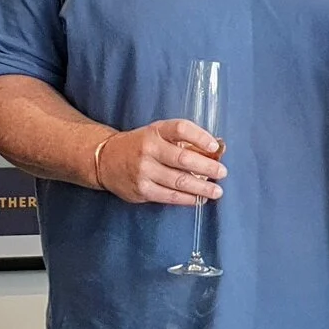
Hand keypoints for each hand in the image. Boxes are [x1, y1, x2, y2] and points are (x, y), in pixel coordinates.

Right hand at [96, 118, 223, 205]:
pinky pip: (170, 196)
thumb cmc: (140, 146)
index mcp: (155, 131)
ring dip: (202, 187)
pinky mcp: (142, 190)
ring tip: (216, 191)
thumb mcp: (157, 135)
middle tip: (222, 172)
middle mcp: (149, 149)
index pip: (181, 129)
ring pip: (179, 181)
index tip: (215, 146)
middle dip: (207, 167)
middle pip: (183, 158)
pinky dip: (187, 199)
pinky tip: (199, 199)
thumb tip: (215, 151)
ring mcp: (144, 171)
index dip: (201, 136)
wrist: (106, 160)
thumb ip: (183, 141)